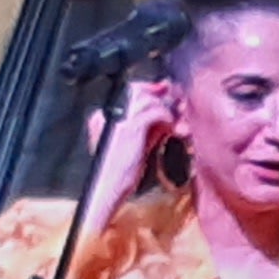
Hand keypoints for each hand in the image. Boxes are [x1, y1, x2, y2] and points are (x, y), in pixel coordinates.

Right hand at [79, 76, 182, 235]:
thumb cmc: (124, 169)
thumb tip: (169, 106)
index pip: (129, 91)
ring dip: (164, 108)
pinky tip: (171, 129)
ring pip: (147, 100)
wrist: (111, 188)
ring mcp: (118, 119)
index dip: (150, 90)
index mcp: (103, 115)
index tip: (165, 93)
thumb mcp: (137, 141)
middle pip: (137, 90)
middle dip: (159, 95)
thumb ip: (150, 122)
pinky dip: (166, 118)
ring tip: (174, 122)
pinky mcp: (129, 128)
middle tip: (175, 102)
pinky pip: (153, 112)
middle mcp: (107, 113)